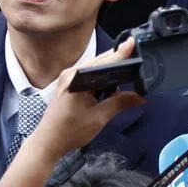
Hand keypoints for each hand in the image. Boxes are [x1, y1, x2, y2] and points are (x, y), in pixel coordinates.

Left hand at [32, 39, 145, 158]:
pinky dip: (100, 82)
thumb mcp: (99, 117)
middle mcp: (70, 74)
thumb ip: (120, 103)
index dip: (121, 54)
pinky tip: (108, 90)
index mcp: (77, 78)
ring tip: (125, 78)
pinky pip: (88, 78)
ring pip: (94, 70)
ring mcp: (67, 79)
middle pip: (100, 63)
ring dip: (108, 75)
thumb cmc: (68, 131)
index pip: (105, 62)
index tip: (133, 44)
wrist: (48, 142)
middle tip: (135, 61)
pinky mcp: (68, 86)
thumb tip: (139, 97)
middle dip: (117, 63)